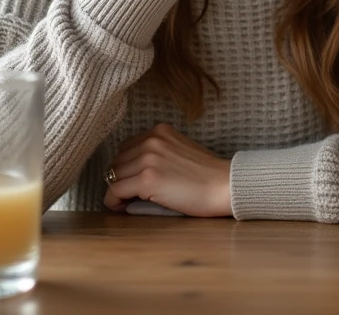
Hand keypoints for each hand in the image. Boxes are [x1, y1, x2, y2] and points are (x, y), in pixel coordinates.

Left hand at [103, 123, 232, 217]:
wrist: (225, 186)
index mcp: (160, 130)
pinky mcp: (147, 180)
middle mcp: (151, 140)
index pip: (126, 147)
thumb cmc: (207, 175)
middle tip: (129, 194)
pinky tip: (121, 208)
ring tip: (127, 202)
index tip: (132, 180)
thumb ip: (158, 153)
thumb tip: (131, 172)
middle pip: (117, 161)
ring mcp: (148, 159)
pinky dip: (113, 201)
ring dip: (118, 190)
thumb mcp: (180, 151)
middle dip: (121, 178)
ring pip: (114, 176)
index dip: (127, 166)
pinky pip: (115, 191)